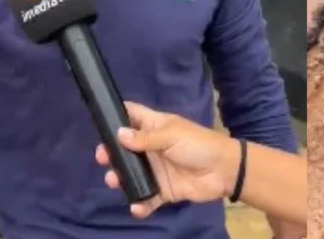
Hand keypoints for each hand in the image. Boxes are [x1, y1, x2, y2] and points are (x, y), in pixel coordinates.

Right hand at [95, 102, 237, 218]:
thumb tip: (118, 134)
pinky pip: (147, 198)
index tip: (99, 121)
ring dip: (121, 179)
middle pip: (124, 148)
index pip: (132, 116)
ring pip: (131, 174)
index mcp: (155, 127)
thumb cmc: (198, 144)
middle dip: (111, 153)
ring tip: (114, 181)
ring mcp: (157, 169)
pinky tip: (137, 206)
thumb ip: (145, 138)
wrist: (224, 170)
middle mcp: (152, 147)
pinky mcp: (163, 190)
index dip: (116, 116)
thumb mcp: (171, 135)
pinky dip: (140, 204)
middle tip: (103, 158)